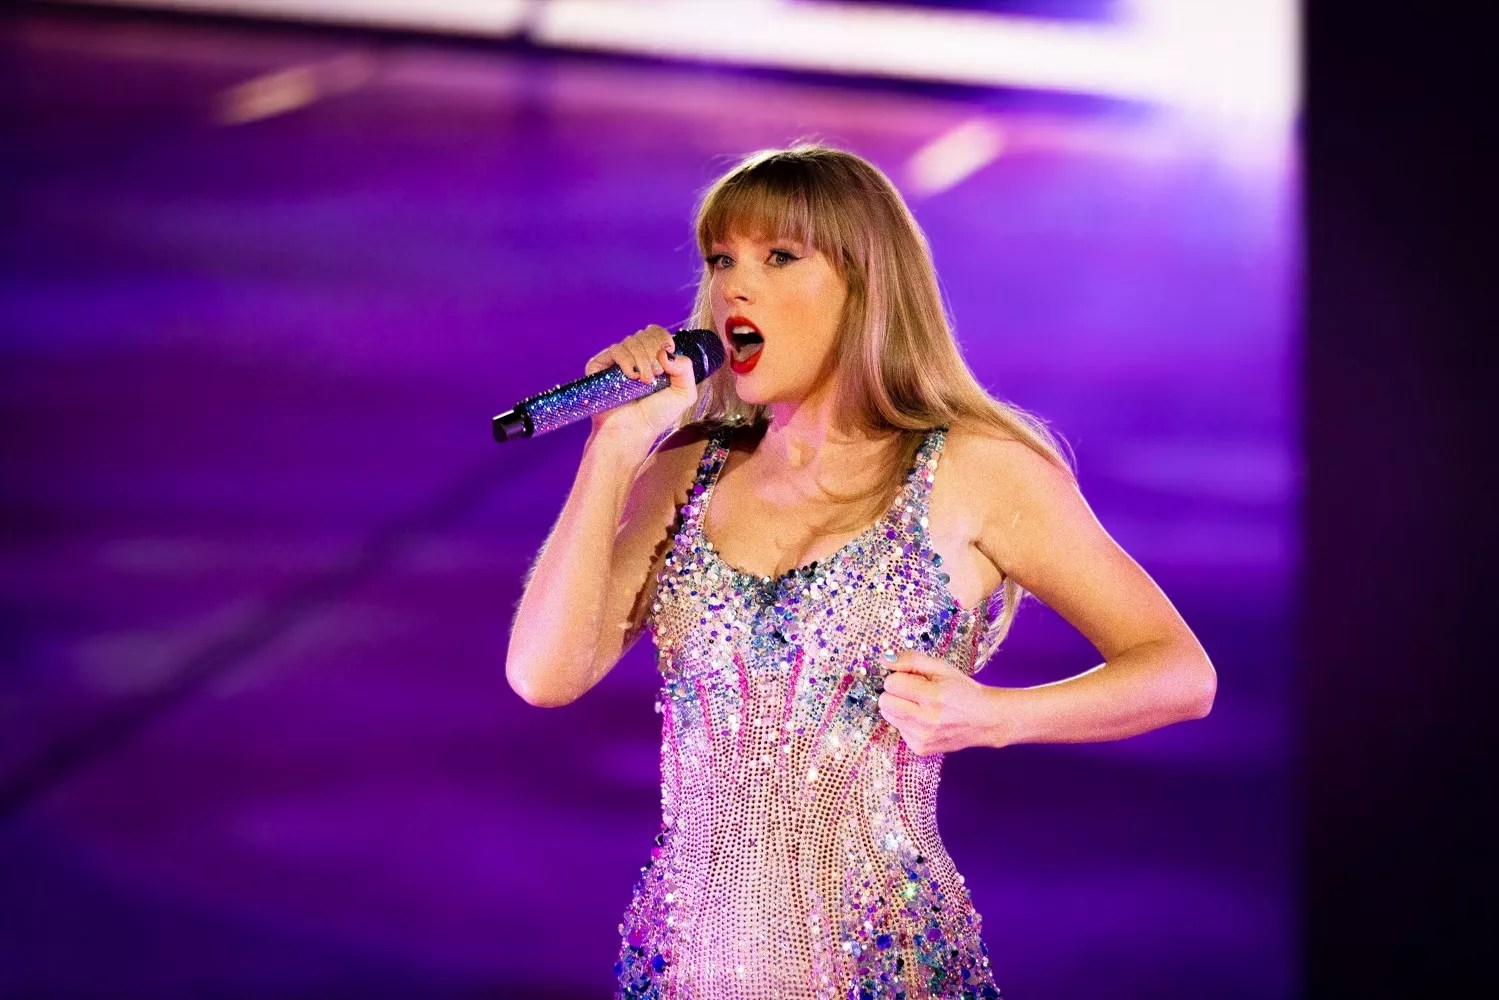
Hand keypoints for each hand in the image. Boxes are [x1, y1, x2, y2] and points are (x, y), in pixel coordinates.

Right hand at [584, 324, 698, 443]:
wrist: (633, 432)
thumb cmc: (656, 416)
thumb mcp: (684, 393)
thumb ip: (686, 368)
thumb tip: (665, 351)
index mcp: (652, 358)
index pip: (656, 333)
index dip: (663, 340)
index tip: (668, 357)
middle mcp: (633, 356)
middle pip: (646, 334)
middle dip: (654, 353)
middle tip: (655, 376)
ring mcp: (616, 361)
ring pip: (632, 341)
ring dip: (643, 361)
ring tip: (644, 382)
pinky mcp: (599, 366)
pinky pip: (616, 350)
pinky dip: (627, 361)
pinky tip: (631, 377)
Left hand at [876, 649, 1001, 754]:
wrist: (986, 720)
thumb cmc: (963, 690)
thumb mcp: (942, 668)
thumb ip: (912, 660)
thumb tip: (884, 659)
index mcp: (933, 696)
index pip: (891, 683)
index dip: (899, 677)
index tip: (913, 679)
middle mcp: (926, 720)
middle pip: (885, 702)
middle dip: (895, 693)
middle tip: (914, 692)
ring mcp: (922, 738)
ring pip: (889, 716)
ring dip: (900, 707)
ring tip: (921, 705)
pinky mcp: (920, 748)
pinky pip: (899, 729)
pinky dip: (907, 722)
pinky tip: (925, 719)